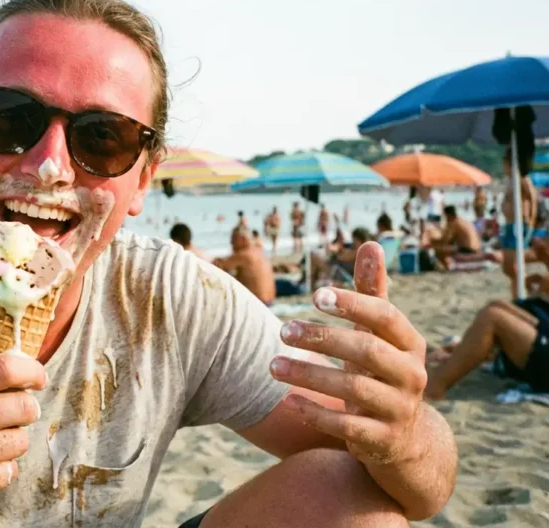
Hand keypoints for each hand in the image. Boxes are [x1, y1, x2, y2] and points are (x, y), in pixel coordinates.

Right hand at [0, 351, 45, 523]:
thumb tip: (29, 371)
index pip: (6, 368)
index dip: (32, 371)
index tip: (38, 379)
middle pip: (24, 406)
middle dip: (27, 411)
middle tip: (14, 417)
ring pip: (21, 440)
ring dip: (12, 443)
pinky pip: (11, 470)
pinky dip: (1, 470)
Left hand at [271, 241, 427, 465]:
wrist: (404, 440)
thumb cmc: (382, 370)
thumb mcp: (379, 335)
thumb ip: (372, 293)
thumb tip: (370, 244)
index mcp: (411, 344)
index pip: (385, 317)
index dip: (352, 304)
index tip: (315, 295)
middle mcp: (411, 375)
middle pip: (366, 351)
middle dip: (322, 338)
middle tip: (283, 330)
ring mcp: (398, 409)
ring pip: (353, 389)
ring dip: (309, 375)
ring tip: (272, 365)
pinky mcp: (381, 440)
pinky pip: (346, 426)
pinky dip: (316, 412)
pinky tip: (288, 400)